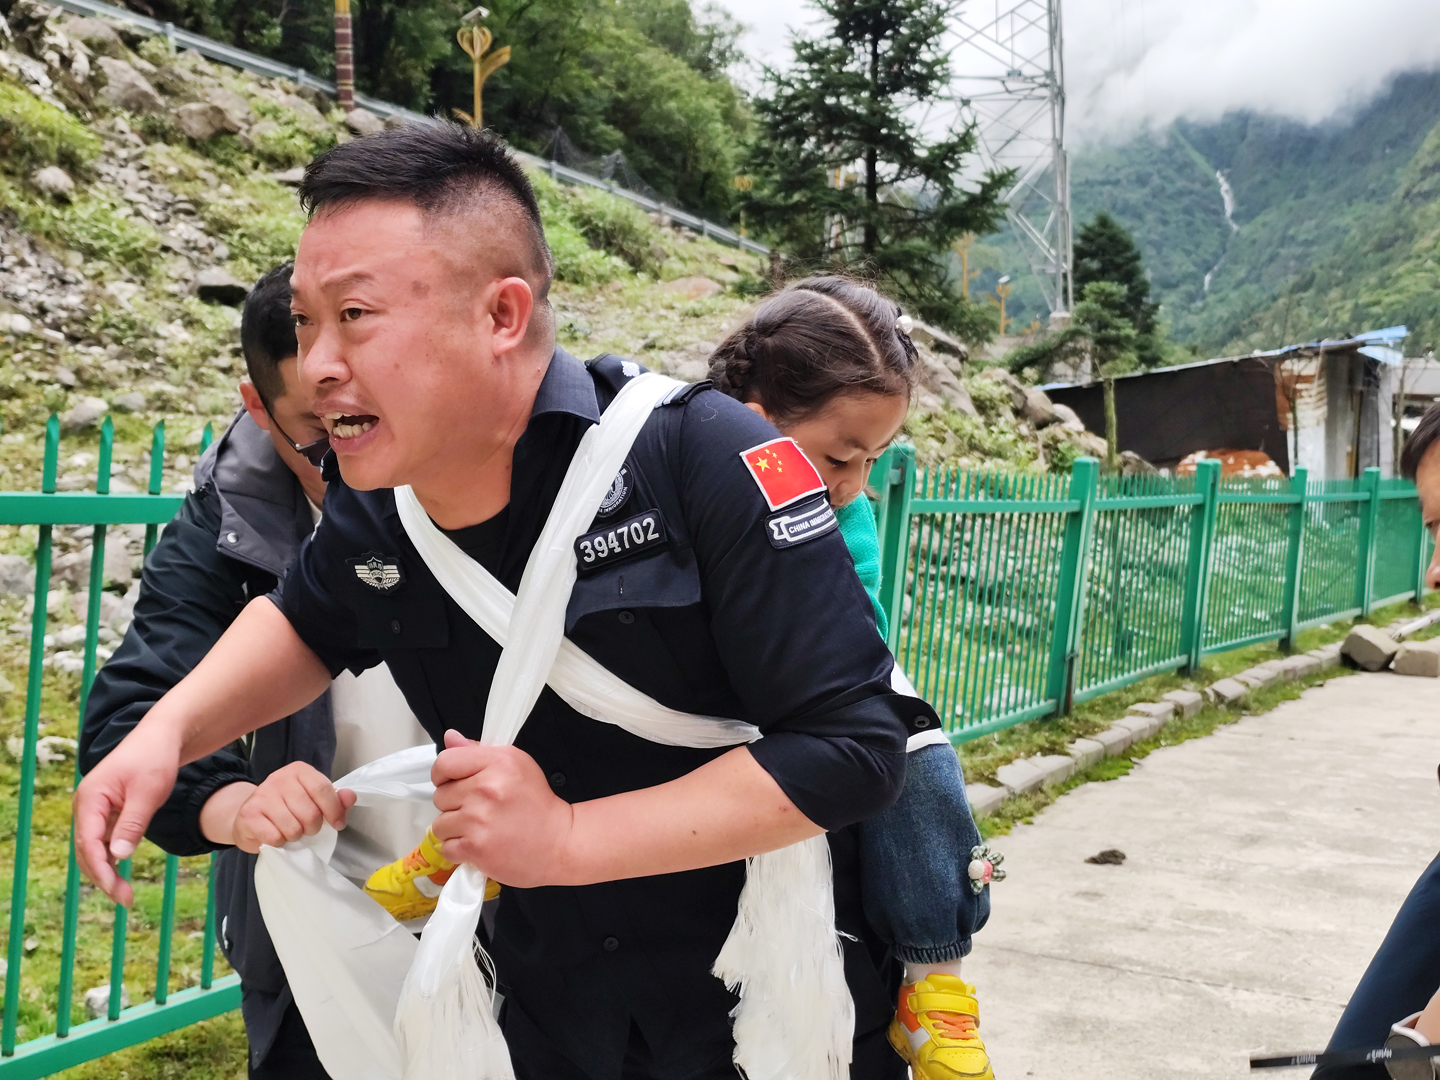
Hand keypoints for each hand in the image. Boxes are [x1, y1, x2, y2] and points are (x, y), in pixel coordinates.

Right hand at [74, 726, 182, 906]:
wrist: (162, 738)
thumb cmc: (154, 759)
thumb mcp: (148, 792)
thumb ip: (132, 823)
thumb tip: (118, 856)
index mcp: (89, 799)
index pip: (88, 843)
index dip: (101, 870)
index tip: (116, 891)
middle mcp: (86, 806)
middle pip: (87, 850)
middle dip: (103, 877)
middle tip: (124, 900)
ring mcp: (94, 810)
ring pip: (94, 849)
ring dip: (106, 871)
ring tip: (124, 894)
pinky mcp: (106, 812)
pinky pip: (103, 841)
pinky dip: (111, 858)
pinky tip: (122, 875)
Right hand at [227, 762, 355, 853]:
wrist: (249, 816)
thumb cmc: (286, 808)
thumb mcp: (313, 799)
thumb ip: (335, 799)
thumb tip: (350, 796)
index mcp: (299, 771)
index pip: (323, 789)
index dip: (334, 811)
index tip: (337, 824)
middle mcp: (279, 778)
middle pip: (310, 813)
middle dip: (312, 828)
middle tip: (306, 828)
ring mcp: (262, 795)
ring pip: (293, 828)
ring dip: (295, 836)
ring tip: (289, 830)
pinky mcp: (248, 815)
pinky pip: (275, 837)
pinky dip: (279, 842)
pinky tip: (274, 833)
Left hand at [431, 730, 574, 887]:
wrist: (558, 842)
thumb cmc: (537, 803)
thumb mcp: (516, 764)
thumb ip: (479, 751)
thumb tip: (450, 738)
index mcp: (497, 762)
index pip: (444, 762)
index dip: (443, 774)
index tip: (453, 782)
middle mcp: (486, 789)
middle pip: (440, 795)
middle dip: (454, 803)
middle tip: (479, 808)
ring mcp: (478, 820)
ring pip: (440, 824)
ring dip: (456, 828)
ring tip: (480, 828)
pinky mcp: (475, 848)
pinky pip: (447, 847)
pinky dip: (460, 849)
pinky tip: (480, 844)